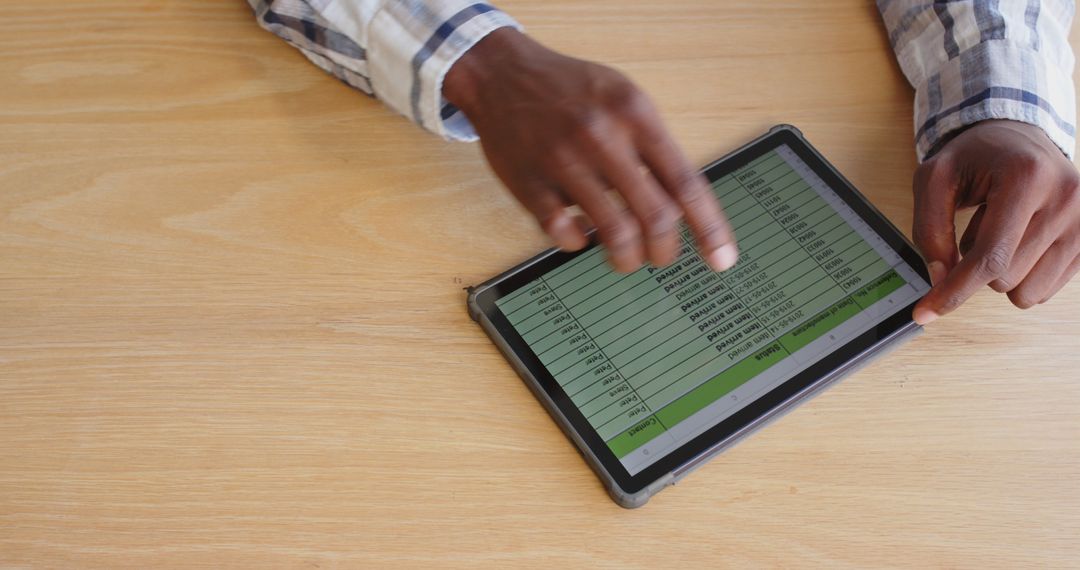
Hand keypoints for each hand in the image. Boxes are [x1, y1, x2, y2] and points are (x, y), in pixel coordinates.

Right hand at [443, 29, 736, 272]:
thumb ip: (654, 148)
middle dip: (665, 251)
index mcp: (635, 114)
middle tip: (662, 258)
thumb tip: (686, 206)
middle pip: (656, 217)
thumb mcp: (624, 98)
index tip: (722, 259)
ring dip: (626, 258)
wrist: (503, 75)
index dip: (710, 228)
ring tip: (625, 258)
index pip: (686, 182)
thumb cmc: (571, 91)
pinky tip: (578, 233)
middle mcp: (602, 137)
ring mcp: (563, 162)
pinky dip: (577, 244)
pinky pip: (563, 234)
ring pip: (614, 234)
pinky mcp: (528, 184)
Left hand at [911, 120, 1079, 323]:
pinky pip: (1046, 290)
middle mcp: (1066, 198)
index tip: (925, 313)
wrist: (1019, 139)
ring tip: (1001, 231)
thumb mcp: (935, 180)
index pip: (990, 257)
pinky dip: (1023, 274)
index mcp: (1027, 177)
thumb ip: (929, 229)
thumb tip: (940, 279)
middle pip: (1004, 278)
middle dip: (976, 265)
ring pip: (1026, 292)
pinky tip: (1021, 240)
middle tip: (980, 225)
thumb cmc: (976, 157)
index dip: (954, 290)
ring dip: (1000, 272)